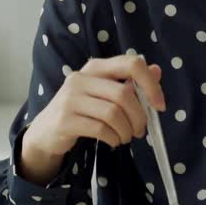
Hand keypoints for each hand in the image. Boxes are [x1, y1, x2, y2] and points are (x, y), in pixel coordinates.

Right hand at [22, 55, 165, 176]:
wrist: (46, 132)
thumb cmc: (81, 111)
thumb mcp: (104, 93)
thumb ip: (130, 82)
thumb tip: (157, 70)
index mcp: (96, 67)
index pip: (131, 63)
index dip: (151, 84)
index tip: (159, 105)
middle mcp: (81, 78)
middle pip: (124, 94)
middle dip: (139, 117)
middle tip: (140, 131)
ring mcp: (70, 98)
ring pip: (113, 113)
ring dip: (126, 131)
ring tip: (125, 137)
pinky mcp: (65, 119)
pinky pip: (100, 129)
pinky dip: (113, 138)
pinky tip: (113, 141)